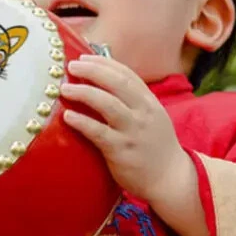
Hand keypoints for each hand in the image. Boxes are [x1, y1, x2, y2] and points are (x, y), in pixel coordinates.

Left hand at [61, 55, 192, 203]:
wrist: (171, 178)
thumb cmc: (155, 147)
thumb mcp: (151, 118)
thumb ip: (132, 102)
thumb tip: (104, 85)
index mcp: (149, 102)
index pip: (126, 74)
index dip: (104, 63)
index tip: (84, 56)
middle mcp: (142, 112)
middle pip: (116, 82)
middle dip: (92, 71)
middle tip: (71, 66)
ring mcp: (132, 131)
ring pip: (107, 104)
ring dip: (84, 92)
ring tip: (64, 89)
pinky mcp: (121, 150)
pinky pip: (98, 132)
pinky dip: (82, 122)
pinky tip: (67, 116)